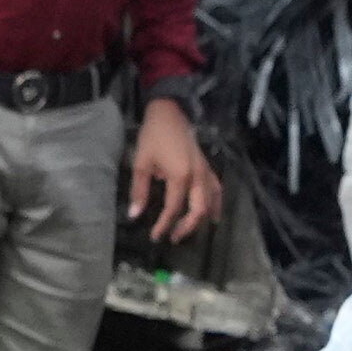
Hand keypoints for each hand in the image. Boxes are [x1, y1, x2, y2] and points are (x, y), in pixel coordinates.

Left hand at [124, 99, 225, 253]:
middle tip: (174, 238)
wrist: (168, 112)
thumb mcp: (141, 163)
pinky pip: (216, 188)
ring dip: (202, 219)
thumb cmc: (153, 136)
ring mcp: (205, 171)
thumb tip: (134, 214)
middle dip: (186, 227)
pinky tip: (214, 215)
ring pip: (210, 202)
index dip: (164, 225)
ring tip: (190, 231)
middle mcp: (196, 176)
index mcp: (180, 176)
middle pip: (197, 210)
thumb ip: (139, 191)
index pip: (173, 208)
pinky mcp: (207, 166)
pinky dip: (217, 203)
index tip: (155, 236)